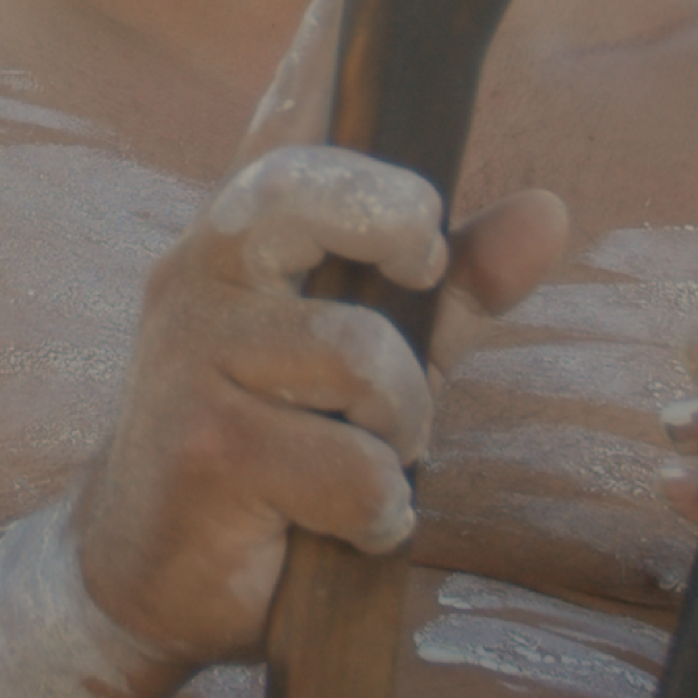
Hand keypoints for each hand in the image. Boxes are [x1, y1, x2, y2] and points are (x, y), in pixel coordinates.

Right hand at [67, 147, 456, 662]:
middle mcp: (198, 275)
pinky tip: (343, 526)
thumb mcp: (372, 364)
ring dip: (401, 428)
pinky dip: (377, 511)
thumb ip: (452, 291)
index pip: (288, 139)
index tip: (414, 211)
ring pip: (362, 356)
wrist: (147, 575)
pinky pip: (350, 467)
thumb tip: (550, 209)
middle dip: (395, 228)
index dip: (355, 123)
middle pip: (302, 196)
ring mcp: (190, 358)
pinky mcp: (202, 447)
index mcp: (236, 240)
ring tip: (375, 463)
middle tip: (417, 278)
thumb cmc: (274, 454)